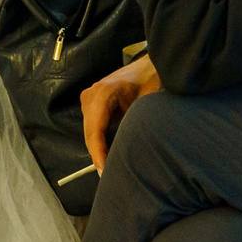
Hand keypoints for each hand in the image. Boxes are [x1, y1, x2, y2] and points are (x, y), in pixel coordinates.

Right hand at [80, 54, 162, 170]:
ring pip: (89, 131)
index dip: (98, 153)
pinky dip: (98, 139)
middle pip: (89, 133)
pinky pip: (92, 125)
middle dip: (97, 155)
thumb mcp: (146, 107)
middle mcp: (92, 94)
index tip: (103, 170)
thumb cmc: (152, 82)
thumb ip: (133, 128)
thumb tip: (126, 153)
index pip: (95, 130)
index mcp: (104, 93)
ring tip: (107, 168)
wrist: (151, 66)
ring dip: (97, 148)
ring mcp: (89, 96)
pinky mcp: (92, 101)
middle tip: (106, 175)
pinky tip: (106, 153)